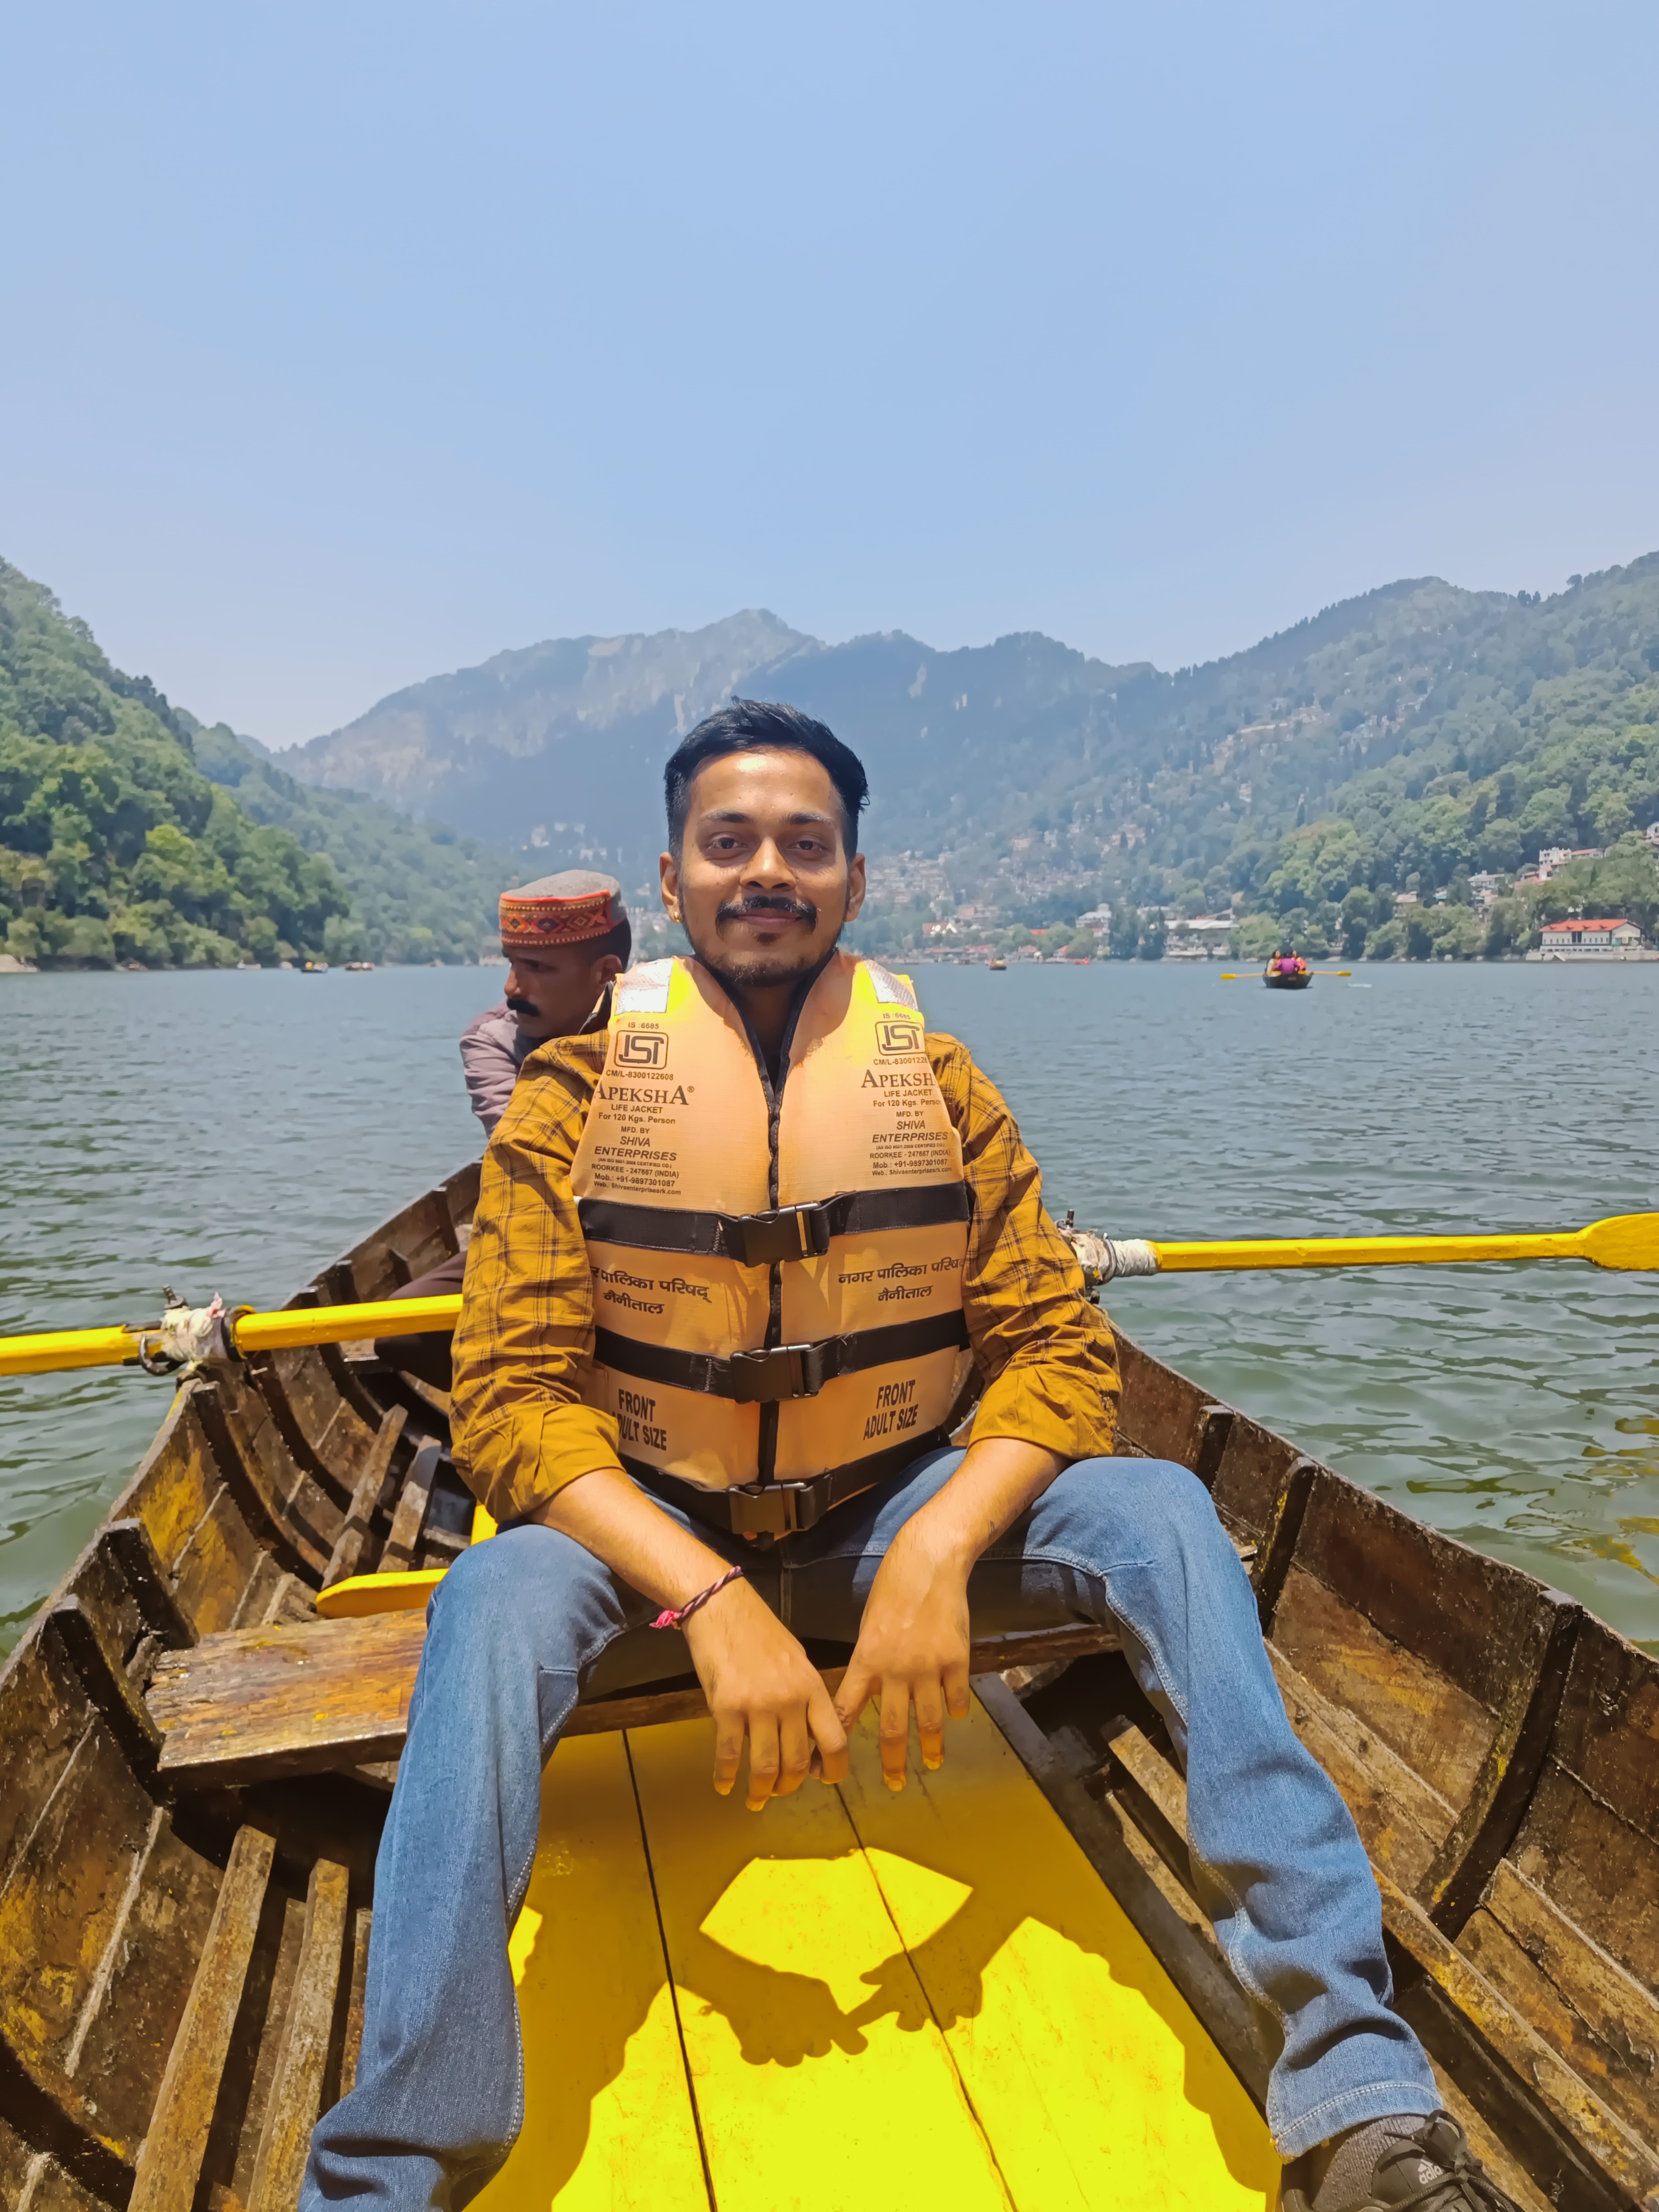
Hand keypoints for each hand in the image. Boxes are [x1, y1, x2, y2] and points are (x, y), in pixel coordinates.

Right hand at [683, 1579, 848, 1809]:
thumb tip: (807, 1733)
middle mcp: (790, 1701)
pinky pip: (730, 1754)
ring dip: (761, 1790)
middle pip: (797, 1762)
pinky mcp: (727, 1708)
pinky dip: (726, 1776)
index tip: (823, 1780)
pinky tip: (724, 1786)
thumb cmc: (761, 1633)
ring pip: (766, 1766)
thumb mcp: (797, 1661)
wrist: (723, 1609)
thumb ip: (805, 1697)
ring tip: (756, 1799)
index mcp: (812, 1688)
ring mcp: (758, 1706)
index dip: (833, 1769)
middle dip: (789, 1786)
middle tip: (779, 1792)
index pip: (834, 1740)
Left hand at [834, 1518, 972, 1790]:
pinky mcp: (956, 1660)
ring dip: (930, 1747)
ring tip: (931, 1762)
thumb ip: (867, 1663)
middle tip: (895, 1784)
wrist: (927, 1564)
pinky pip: (956, 1697)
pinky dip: (956, 1710)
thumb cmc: (892, 1591)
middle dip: (892, 1762)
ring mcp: (927, 1668)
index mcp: (866, 1661)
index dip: (837, 1745)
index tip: (832, 1770)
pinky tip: (956, 1717)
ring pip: (928, 1721)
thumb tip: (864, 1693)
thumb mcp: (869, 1627)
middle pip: (890, 1729)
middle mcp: (895, 1671)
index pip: (845, 1712)